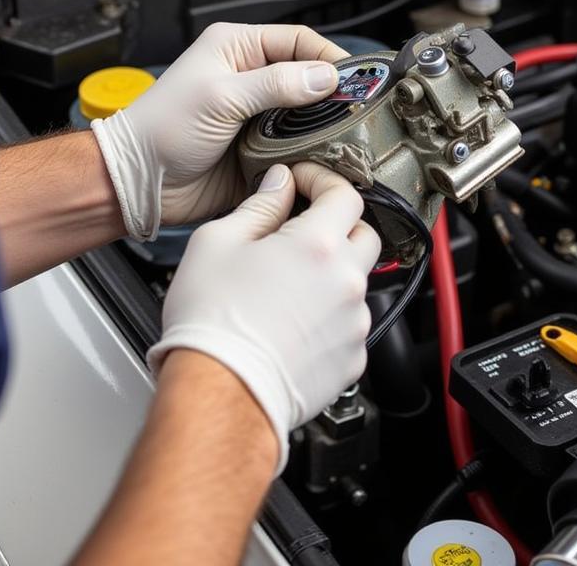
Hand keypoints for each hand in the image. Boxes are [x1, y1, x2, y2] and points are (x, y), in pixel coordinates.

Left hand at [91, 23, 346, 240]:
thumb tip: (326, 76)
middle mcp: (252, 79)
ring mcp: (258, 117)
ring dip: (324, 127)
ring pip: (308, 116)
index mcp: (239, 49)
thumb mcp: (221, 96)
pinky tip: (325, 160)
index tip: (356, 79)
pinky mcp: (261, 151)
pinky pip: (297, 148)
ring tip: (347, 138)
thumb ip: (276, 84)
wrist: (139, 181)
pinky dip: (312, 154)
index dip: (329, 58)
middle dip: (333, 95)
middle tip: (360, 111)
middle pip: (309, 79)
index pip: (299, 42)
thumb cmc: (163, 128)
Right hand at [146, 162, 380, 473]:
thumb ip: (259, 205)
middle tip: (304, 229)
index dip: (323, 180)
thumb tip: (278, 184)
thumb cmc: (211, 324)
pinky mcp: (352, 359)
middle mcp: (346, 280)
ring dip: (334, 272)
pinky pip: (351, 323)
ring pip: (358, 281)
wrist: (219, 396)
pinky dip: (331, 315)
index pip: (345, 193)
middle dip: (338, 224)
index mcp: (318, 244)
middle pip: (364, 233)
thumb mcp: (217, 243)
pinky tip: (295, 322)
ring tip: (291, 285)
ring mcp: (354, 322)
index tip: (304, 183)